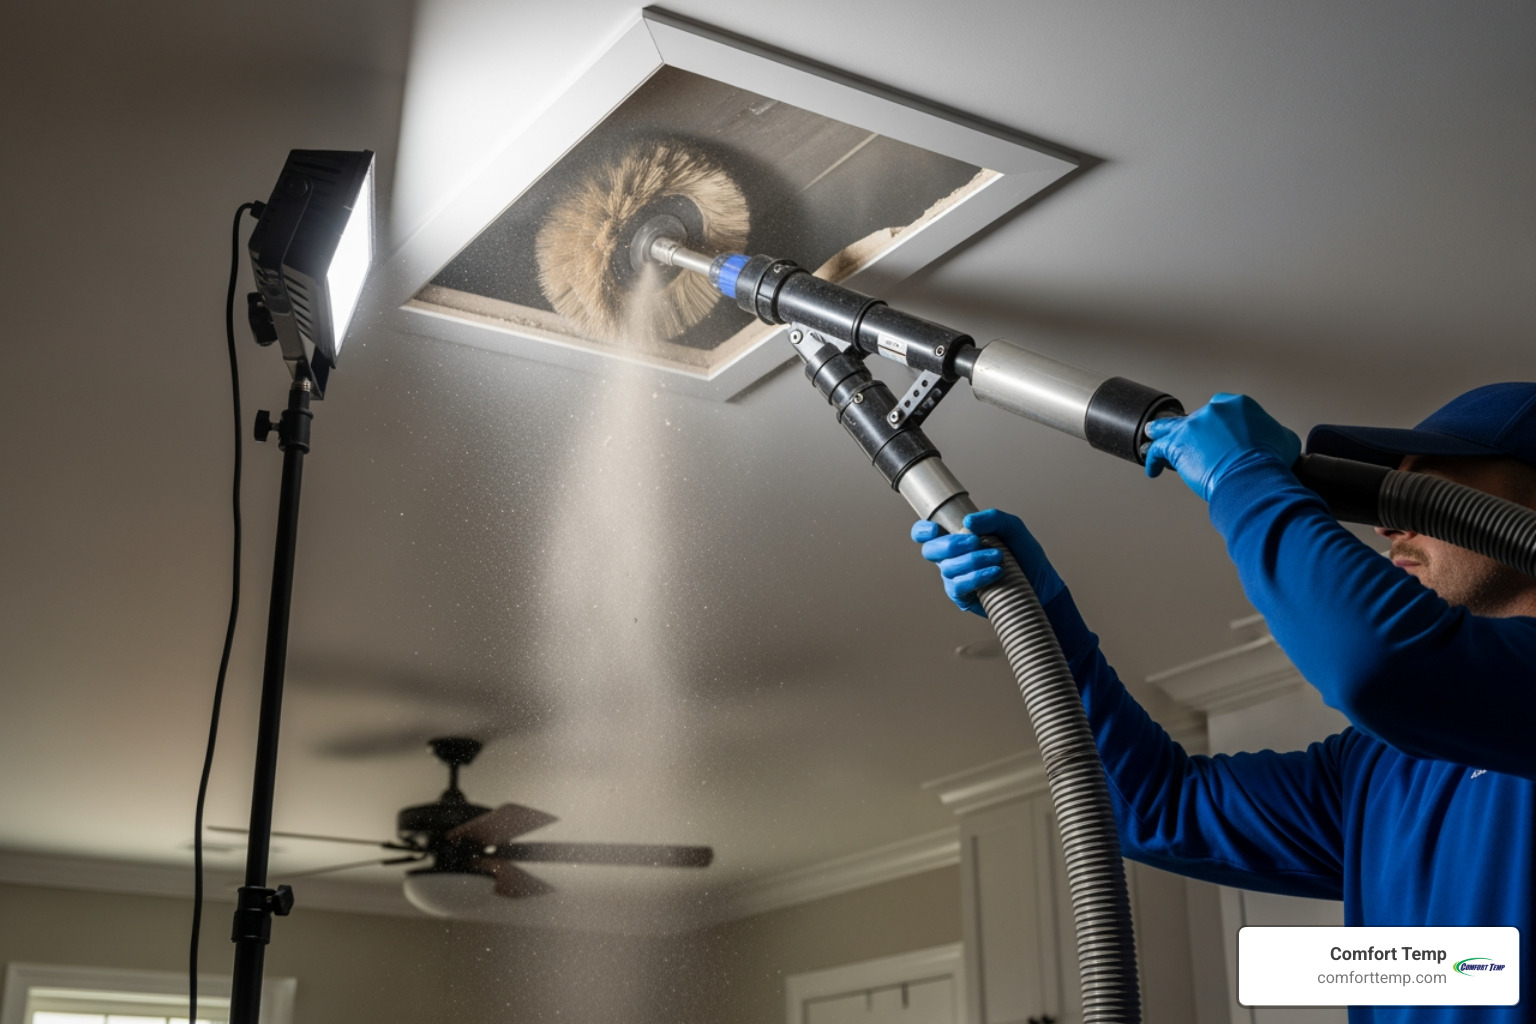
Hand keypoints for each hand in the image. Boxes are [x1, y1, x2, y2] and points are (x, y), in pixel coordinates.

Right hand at [911, 508, 1063, 615]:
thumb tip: (968, 522)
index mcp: (957, 539)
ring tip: (998, 558)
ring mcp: (955, 578)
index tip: (935, 529)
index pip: (926, 534)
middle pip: (930, 551)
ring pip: (947, 569)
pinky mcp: (964, 597)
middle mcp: (951, 559)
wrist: (1041, 583)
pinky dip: (977, 577)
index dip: (923, 531)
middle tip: (976, 541)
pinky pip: (959, 586)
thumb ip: (992, 518)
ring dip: (972, 560)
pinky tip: (995, 573)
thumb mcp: (1013, 528)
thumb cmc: (1024, 555)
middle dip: (950, 545)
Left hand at [1144, 393, 1299, 500]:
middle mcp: (1213, 411)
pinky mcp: (1177, 444)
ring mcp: (1192, 426)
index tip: (1219, 432)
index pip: (1222, 407)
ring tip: (1154, 434)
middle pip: (1196, 417)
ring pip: (1169, 426)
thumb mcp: (1285, 439)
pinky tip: (1154, 467)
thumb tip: (1275, 437)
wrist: (1251, 474)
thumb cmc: (1269, 460)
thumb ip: (1275, 432)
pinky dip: (1154, 458)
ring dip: (1160, 430)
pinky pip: (1158, 449)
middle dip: (1196, 431)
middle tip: (1197, 445)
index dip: (1219, 422)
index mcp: (1238, 405)